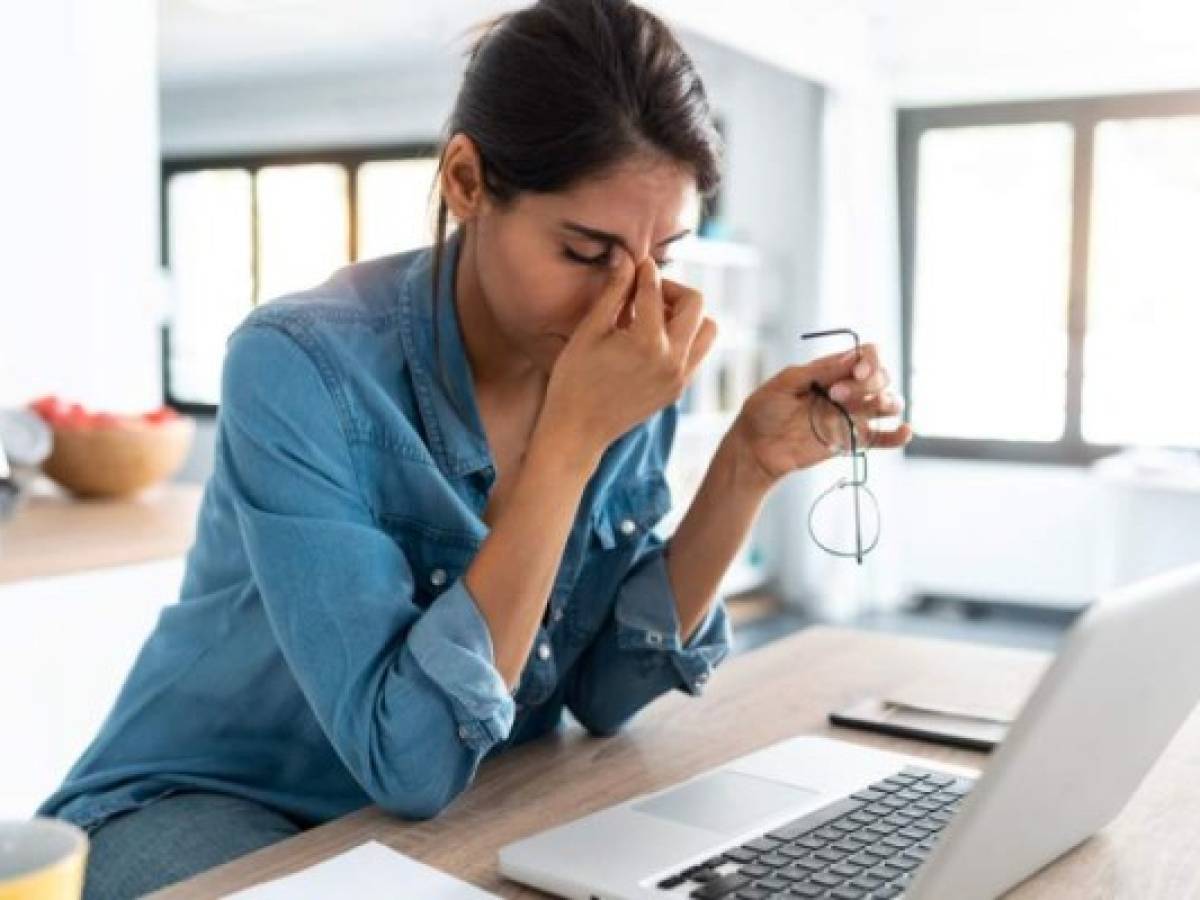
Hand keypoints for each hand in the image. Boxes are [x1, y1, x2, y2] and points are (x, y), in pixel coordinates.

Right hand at [538, 251, 717, 457]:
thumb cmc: (573, 380)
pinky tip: (653, 340)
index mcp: (648, 342)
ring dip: (686, 316)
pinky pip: (697, 353)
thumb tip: (626, 257)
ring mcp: (680, 378)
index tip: (636, 263)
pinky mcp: (679, 390)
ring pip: (707, 329)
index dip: (644, 271)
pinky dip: (684, 338)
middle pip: (695, 304)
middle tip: (645, 293)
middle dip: (671, 290)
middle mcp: (673, 360)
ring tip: (654, 318)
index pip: (655, 290)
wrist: (577, 432)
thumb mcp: (590, 331)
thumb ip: (614, 293)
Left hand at [728, 342, 912, 487]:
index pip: (867, 355)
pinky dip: (897, 435)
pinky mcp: (852, 440)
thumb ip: (818, 371)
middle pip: (881, 377)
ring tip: (874, 407)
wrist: (756, 447)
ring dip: (888, 402)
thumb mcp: (785, 383)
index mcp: (832, 370)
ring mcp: (852, 415)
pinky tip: (904, 431)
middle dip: (867, 383)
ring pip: (888, 403)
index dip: (870, 361)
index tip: (856, 371)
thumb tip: (851, 357)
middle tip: (836, 395)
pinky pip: (882, 438)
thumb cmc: (765, 410)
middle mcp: (848, 389)